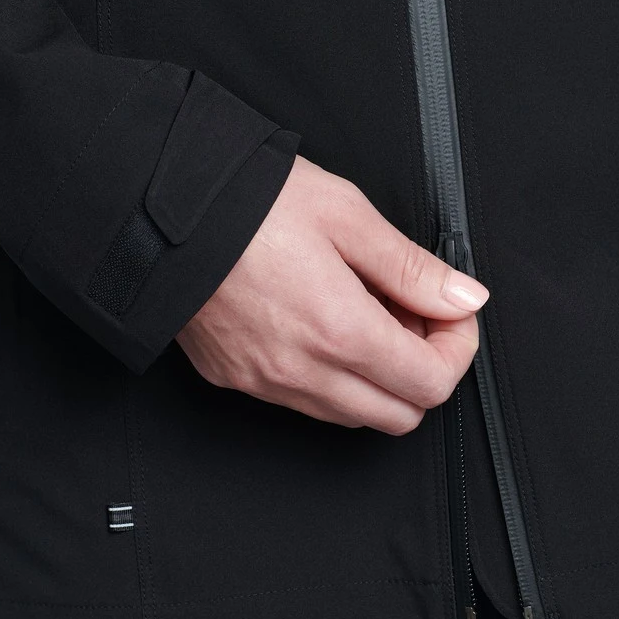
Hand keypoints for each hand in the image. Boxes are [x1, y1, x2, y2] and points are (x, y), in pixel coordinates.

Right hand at [175, 155, 486, 433]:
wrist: (155, 209)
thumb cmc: (243, 202)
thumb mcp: (345, 214)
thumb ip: (412, 268)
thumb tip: (463, 297)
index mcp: (340, 331)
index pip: (431, 384)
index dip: (457, 349)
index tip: (450, 313)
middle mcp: (303, 372)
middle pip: (400, 416)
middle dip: (422, 370)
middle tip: (412, 314)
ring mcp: (266, 383)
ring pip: (353, 415)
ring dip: (377, 377)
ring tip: (365, 313)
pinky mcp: (235, 379)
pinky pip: (304, 402)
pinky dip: (331, 377)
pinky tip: (323, 323)